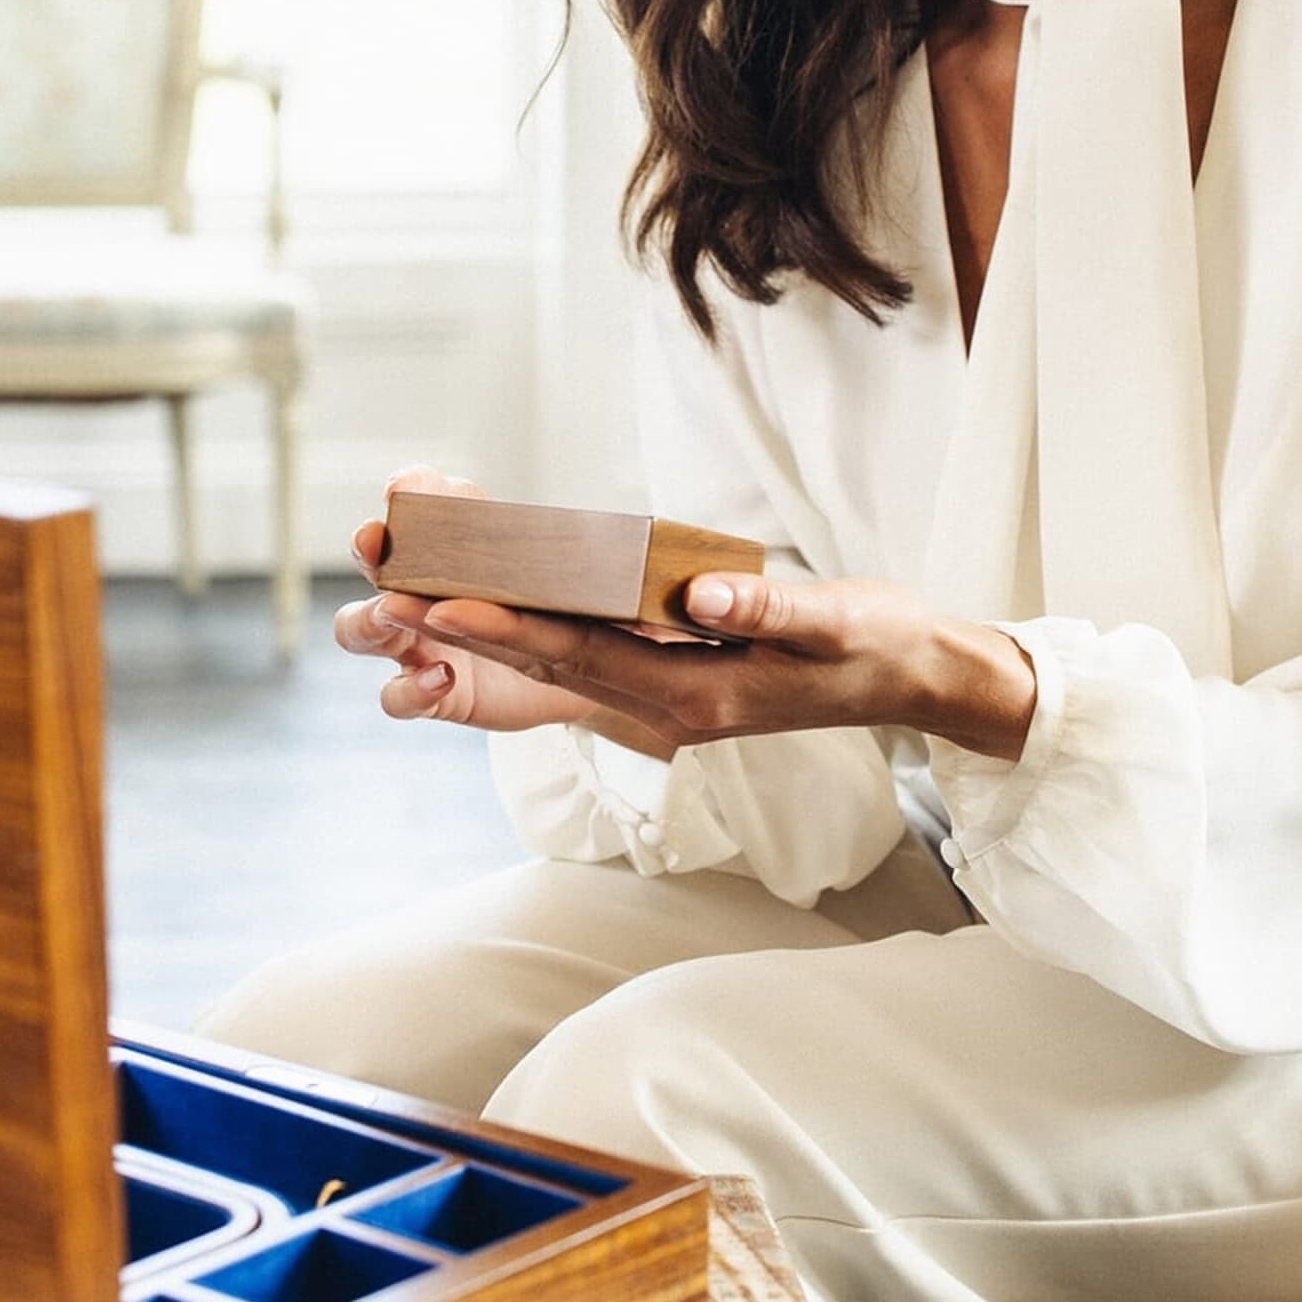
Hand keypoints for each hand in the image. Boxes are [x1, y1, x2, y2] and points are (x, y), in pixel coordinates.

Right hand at [334, 468, 610, 735]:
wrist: (600, 671)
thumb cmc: (584, 604)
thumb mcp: (594, 568)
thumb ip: (599, 551)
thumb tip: (645, 554)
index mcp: (459, 538)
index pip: (415, 498)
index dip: (404, 492)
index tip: (403, 491)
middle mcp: (425, 584)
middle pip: (371, 559)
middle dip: (369, 548)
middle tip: (378, 545)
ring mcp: (420, 641)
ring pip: (360, 628)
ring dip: (370, 619)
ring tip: (397, 615)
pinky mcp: (434, 690)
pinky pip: (395, 694)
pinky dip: (409, 686)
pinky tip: (441, 677)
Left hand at [402, 568, 1039, 760]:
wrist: (913, 680)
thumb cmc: (877, 645)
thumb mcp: (837, 622)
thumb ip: (769, 610)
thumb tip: (701, 597)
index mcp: (697, 697)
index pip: (582, 658)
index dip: (508, 630)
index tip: (440, 603)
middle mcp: (665, 708)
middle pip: (548, 665)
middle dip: (467, 632)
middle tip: (387, 594)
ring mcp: (663, 700)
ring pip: (556, 664)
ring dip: (485, 633)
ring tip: (411, 594)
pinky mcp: (668, 681)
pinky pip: (584, 657)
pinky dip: (531, 631)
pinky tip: (489, 603)